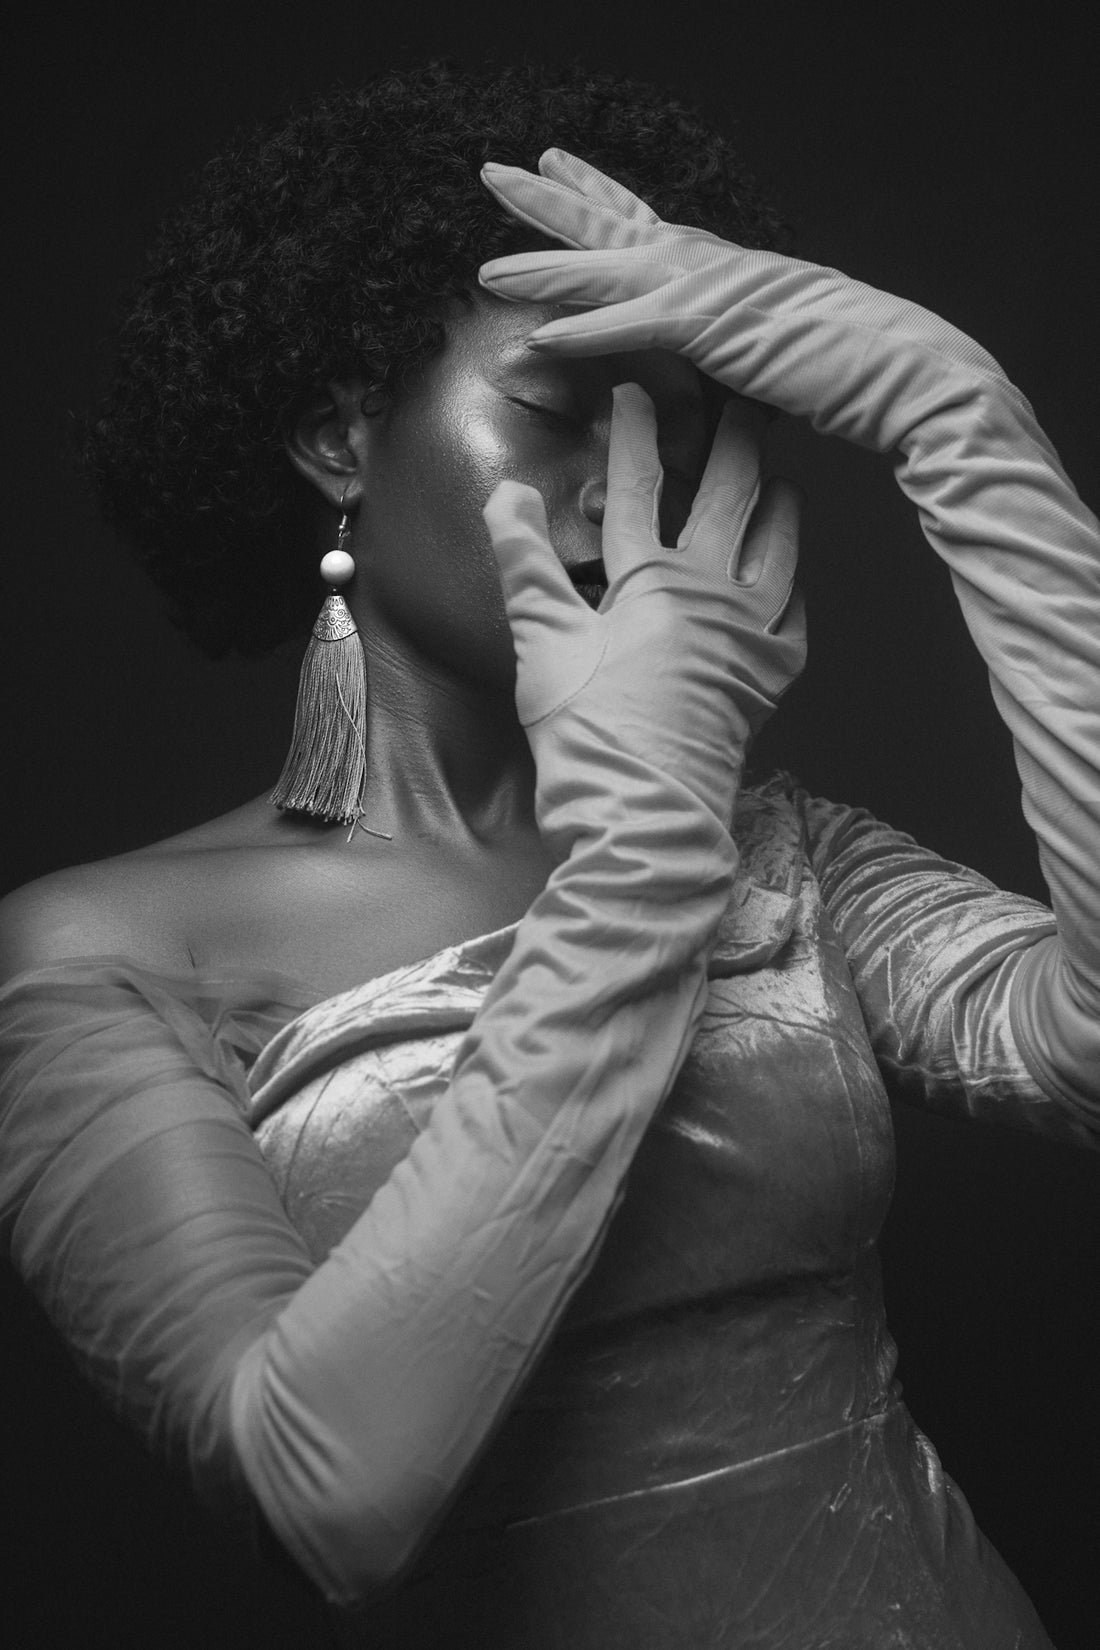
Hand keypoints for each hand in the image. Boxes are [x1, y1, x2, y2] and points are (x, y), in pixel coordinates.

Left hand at [479, 149, 1013, 453]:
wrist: (910, 371)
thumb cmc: (856, 370)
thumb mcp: (778, 351)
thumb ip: (734, 348)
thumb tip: (715, 365)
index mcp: (724, 265)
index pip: (647, 221)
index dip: (597, 194)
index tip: (556, 165)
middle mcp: (710, 262)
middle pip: (613, 222)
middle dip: (549, 202)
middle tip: (495, 174)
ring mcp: (710, 287)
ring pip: (608, 268)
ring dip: (545, 267)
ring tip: (488, 268)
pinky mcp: (714, 326)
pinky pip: (631, 325)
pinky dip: (583, 330)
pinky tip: (537, 333)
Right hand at [482, 381, 803, 845]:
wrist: (647, 815)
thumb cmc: (587, 734)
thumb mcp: (542, 644)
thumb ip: (526, 562)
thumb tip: (506, 491)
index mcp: (652, 581)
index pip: (640, 487)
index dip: (635, 432)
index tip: (636, 387)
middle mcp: (714, 593)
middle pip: (729, 497)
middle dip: (735, 442)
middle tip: (746, 402)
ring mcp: (753, 633)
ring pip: (779, 544)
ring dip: (778, 501)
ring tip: (779, 474)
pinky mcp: (774, 674)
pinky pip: (796, 608)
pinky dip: (793, 578)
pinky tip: (788, 570)